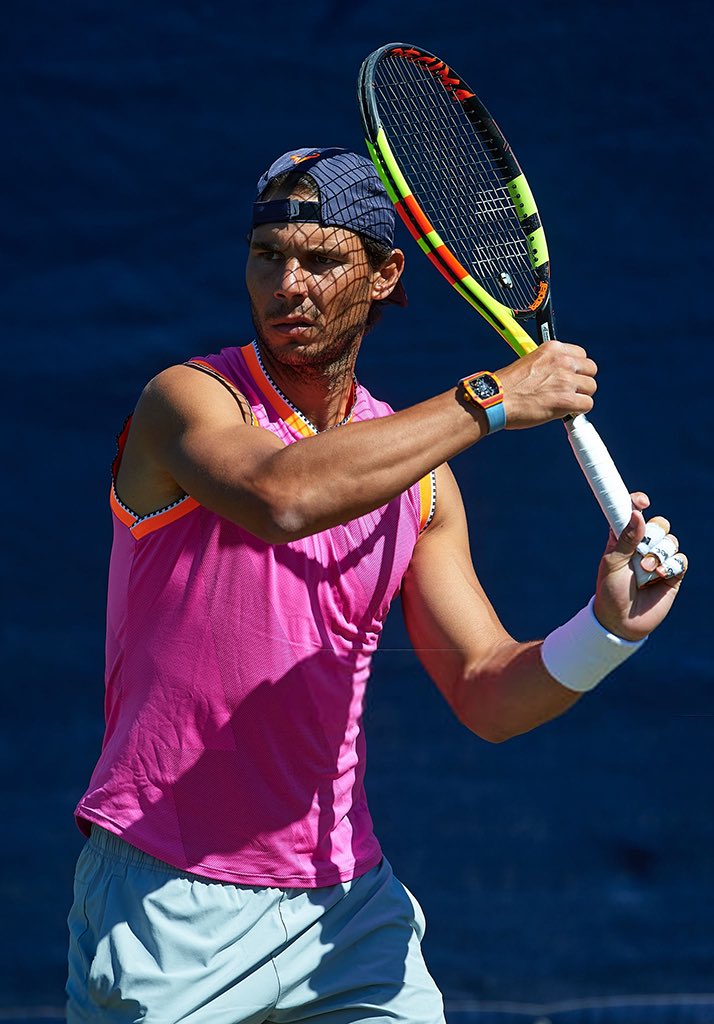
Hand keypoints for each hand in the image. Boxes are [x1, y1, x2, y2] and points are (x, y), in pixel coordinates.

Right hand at [497, 340, 597, 428]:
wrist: (496, 400)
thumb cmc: (508, 386)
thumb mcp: (529, 362)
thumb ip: (549, 364)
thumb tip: (561, 374)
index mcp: (553, 349)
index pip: (581, 354)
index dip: (576, 368)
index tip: (569, 376)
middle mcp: (562, 361)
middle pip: (591, 369)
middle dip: (582, 381)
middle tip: (569, 390)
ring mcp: (566, 380)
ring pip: (591, 387)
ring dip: (580, 396)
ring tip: (564, 402)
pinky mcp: (567, 400)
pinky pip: (587, 404)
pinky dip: (578, 410)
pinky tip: (565, 411)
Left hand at [593, 492, 686, 640]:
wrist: (622, 621)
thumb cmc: (611, 590)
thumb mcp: (612, 562)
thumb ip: (625, 538)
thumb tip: (638, 514)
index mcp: (623, 538)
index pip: (633, 512)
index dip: (638, 503)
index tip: (643, 501)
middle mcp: (643, 545)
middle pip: (659, 524)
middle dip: (653, 534)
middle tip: (641, 550)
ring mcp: (658, 559)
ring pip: (671, 540)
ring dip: (659, 554)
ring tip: (646, 570)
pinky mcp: (672, 574)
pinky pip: (680, 559)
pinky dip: (671, 565)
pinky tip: (660, 575)